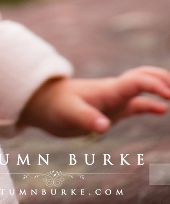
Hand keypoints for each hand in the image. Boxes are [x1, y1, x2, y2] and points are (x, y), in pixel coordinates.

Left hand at [18, 66, 169, 136]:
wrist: (44, 103)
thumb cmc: (57, 106)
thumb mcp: (69, 114)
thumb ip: (86, 119)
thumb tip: (102, 127)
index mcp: (108, 89)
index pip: (136, 81)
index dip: (154, 85)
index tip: (168, 96)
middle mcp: (115, 90)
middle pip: (143, 75)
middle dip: (162, 78)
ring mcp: (114, 99)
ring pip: (141, 86)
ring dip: (159, 86)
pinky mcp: (111, 109)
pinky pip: (136, 104)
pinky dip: (150, 105)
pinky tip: (162, 110)